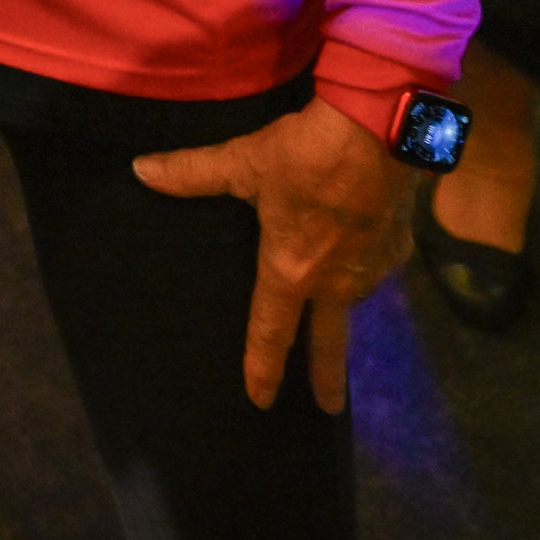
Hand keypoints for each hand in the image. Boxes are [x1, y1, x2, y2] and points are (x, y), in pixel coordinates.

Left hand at [133, 100, 412, 412]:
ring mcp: (371, 270)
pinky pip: (376, 266)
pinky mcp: (399, 248)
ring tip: (335, 309)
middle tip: (328, 408)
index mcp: (291, 271)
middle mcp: (334, 283)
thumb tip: (141, 170)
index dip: (263, 367)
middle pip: (329, 343)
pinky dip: (365, 263)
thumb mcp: (243, 162)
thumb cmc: (304, 154)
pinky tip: (362, 248)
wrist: (379, 132)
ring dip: (344, 308)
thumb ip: (193, 173)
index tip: (261, 400)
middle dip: (327, 378)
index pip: (270, 331)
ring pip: (353, 299)